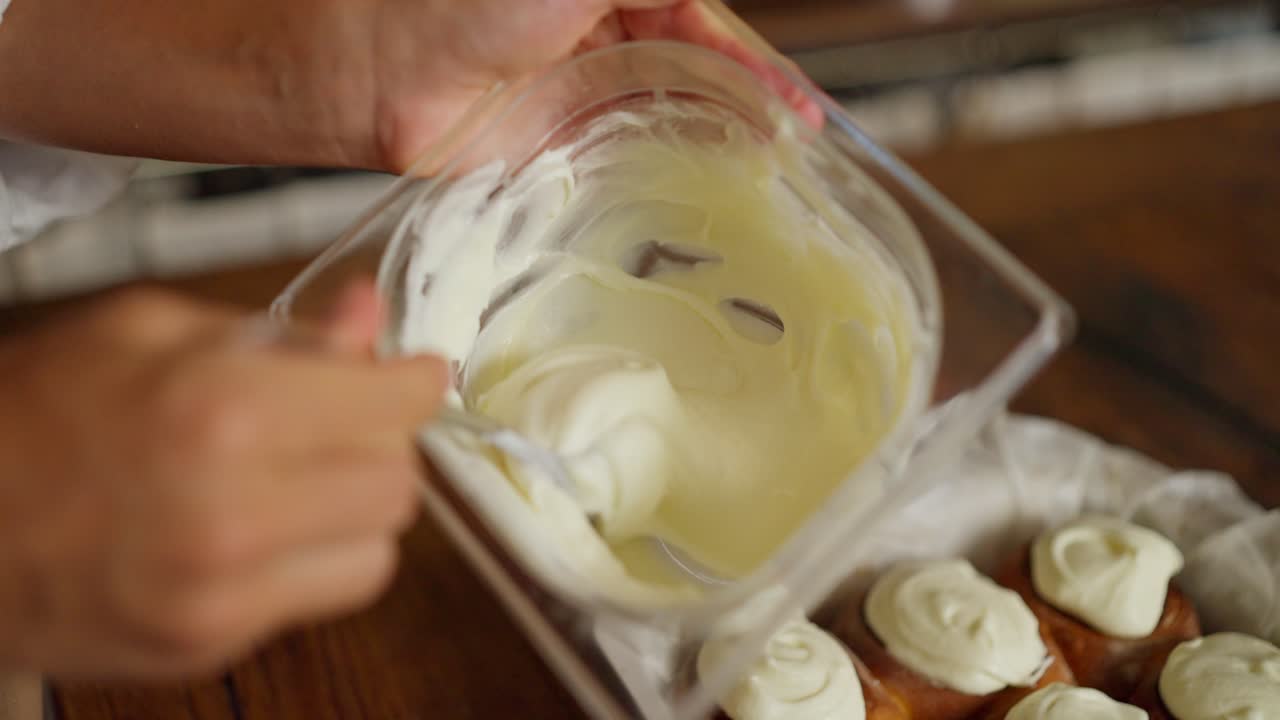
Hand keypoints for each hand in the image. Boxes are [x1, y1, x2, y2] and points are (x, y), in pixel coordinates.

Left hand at [0, 0, 818, 171]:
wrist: (374, 72)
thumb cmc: (463, 3)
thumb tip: (700, 9)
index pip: (706, 24)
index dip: (755, 65)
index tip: (798, 108)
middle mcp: (602, 35)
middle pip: (697, 74)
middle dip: (748, 107)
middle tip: (795, 147)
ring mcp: (581, 93)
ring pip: (670, 117)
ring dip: (718, 143)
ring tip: (766, 174)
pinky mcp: (557, 146)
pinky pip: (628, 157)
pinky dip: (669, 172)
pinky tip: (707, 190)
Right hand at [0, 284, 445, 678]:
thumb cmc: (32, 413)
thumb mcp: (149, 329)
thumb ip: (280, 329)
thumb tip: (368, 319)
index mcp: (223, 409)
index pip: (395, 406)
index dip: (416, 383)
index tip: (415, 376)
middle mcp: (233, 510)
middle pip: (399, 484)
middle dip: (383, 444)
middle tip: (343, 423)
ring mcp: (222, 592)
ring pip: (379, 551)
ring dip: (358, 508)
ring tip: (301, 477)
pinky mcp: (208, 643)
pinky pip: (322, 598)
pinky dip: (316, 558)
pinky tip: (264, 527)